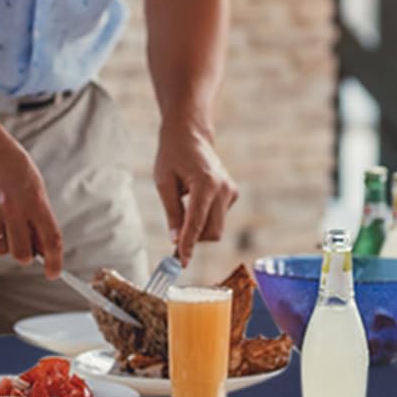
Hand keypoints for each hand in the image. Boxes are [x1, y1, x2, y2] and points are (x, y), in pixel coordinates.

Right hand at [0, 131, 64, 276]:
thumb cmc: (11, 165)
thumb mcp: (34, 185)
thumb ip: (40, 216)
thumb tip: (43, 249)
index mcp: (35, 199)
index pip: (50, 239)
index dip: (54, 261)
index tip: (53, 272)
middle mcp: (13, 207)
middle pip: (22, 254)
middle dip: (25, 255)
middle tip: (23, 243)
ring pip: (0, 249)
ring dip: (4, 242)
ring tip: (2, 219)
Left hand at [154, 121, 237, 265]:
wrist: (191, 134)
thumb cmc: (173, 154)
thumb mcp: (164, 183)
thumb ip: (172, 213)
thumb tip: (175, 240)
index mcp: (206, 184)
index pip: (196, 223)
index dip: (188, 245)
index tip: (181, 262)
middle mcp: (223, 188)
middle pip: (212, 232)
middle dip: (194, 239)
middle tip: (174, 237)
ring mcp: (231, 191)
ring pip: (216, 228)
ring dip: (199, 229)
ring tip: (182, 210)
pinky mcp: (232, 193)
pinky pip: (218, 218)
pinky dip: (205, 219)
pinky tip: (194, 202)